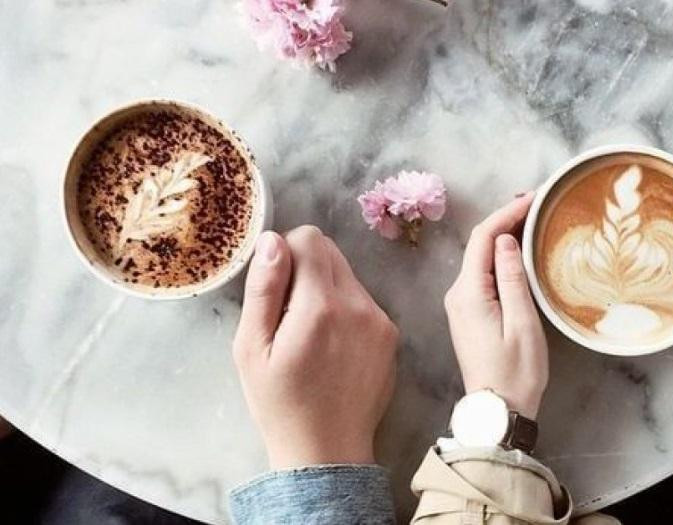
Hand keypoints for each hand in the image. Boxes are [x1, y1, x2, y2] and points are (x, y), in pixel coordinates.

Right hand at [233, 227, 397, 467]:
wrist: (327, 452)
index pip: (309, 238)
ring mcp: (381, 320)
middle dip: (305, 270)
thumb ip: (264, 289)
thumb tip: (273, 240)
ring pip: (348, 276)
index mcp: (321, 306)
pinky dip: (345, 311)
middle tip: (289, 315)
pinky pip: (363, 301)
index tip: (276, 291)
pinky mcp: (392, 335)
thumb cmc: (279, 403)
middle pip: (331, 251)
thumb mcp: (252, 348)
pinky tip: (332, 348)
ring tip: (311, 336)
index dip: (285, 255)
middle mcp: (359, 305)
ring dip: (326, 291)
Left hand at [444, 193, 548, 418]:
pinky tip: (521, 251)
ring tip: (535, 220)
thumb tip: (507, 240)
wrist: (497, 412)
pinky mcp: (469, 313)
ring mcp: (461, 304)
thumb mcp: (522, 324)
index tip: (534, 197)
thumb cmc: (515, 373)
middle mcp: (458, 293)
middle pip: (480, 244)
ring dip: (505, 236)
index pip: (484, 238)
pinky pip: (483, 274)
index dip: (507, 212)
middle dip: (507, 219)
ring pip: (481, 258)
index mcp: (468, 293)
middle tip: (539, 203)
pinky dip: (501, 256)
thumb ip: (512, 278)